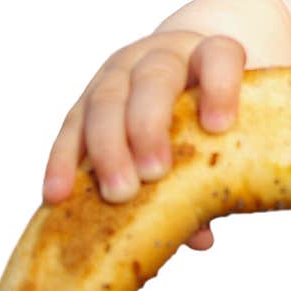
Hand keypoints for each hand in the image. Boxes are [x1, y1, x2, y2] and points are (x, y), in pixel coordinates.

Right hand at [42, 31, 246, 247]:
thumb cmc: (215, 107)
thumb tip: (199, 236)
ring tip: (118, 193)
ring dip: (108, 148)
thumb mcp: (231, 127)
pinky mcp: (89, 96)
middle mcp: (163, 55)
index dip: (220, 87)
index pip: (218, 55)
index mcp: (209, 54)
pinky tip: (59, 194)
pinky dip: (63, 160)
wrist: (185, 69)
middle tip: (154, 172)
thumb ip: (220, 173)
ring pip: (107, 99)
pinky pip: (72, 125)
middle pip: (155, 77)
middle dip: (149, 125)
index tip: (218, 126)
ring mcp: (122, 71)